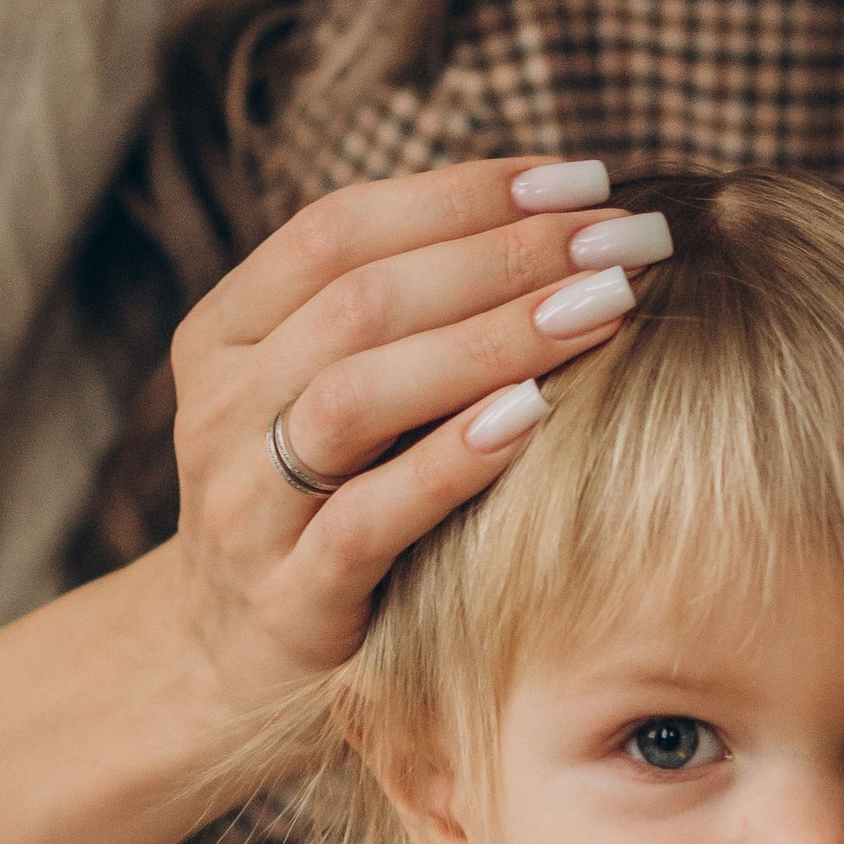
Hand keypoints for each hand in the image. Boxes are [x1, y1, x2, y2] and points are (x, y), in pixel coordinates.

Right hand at [167, 154, 665, 731]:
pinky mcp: (290, 597)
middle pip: (360, 300)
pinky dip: (454, 460)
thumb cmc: (317, 502)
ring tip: (604, 308)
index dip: (462, 194)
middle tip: (624, 238)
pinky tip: (539, 417)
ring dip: (493, 341)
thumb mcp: (329, 393)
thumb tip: (556, 214)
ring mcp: (245, 504)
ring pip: (358, 395)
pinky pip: (370, 516)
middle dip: (506, 255)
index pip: (338, 228)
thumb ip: (399, 314)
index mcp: (225, 332)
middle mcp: (219, 407)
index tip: (582, 181)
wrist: (226, 663)